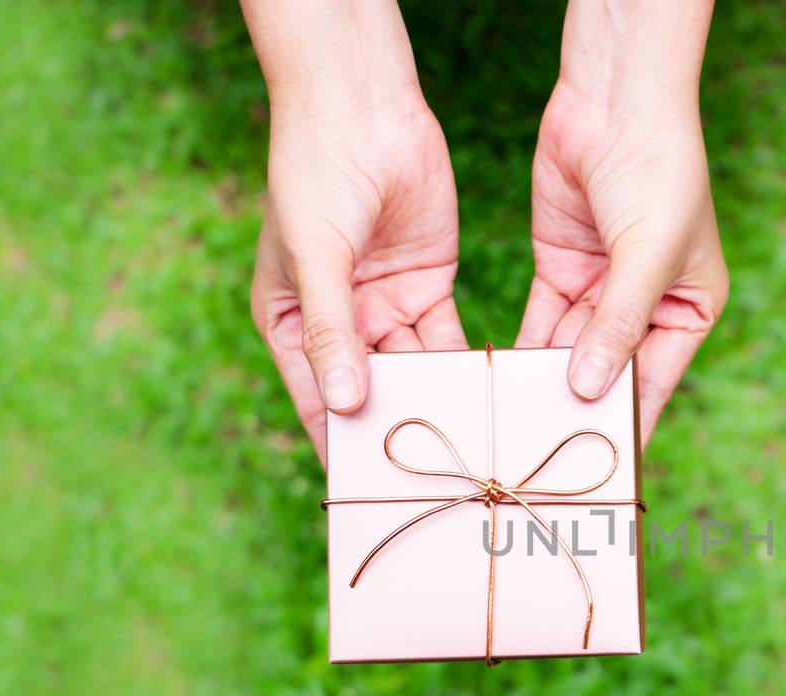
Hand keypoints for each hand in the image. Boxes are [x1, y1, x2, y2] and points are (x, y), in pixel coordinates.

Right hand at [244, 1, 463, 462]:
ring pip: (416, 374)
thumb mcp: (317, 257)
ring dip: (442, 410)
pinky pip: (448, 342)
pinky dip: (467, 371)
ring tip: (473, 458)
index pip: (319, 404)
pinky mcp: (429, 286)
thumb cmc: (315, 174)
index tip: (372, 499)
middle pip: (372, 397)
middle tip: (436, 490)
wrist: (360, 105)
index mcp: (293, 326)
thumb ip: (334, 332)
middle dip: (401, 437)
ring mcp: (386, 308)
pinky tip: (492, 406)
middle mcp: (340, 327)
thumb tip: (347, 405)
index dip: (344, 449)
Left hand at [514, 81, 727, 443]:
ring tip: (514, 430)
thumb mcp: (646, 257)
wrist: (617, 101)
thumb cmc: (658, 173)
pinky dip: (522, 350)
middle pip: (607, 372)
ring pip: (569, 352)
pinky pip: (540, 322)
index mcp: (688, 311)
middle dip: (578, 409)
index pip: (653, 383)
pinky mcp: (560, 268)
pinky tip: (500, 385)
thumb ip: (615, 326)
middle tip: (543, 459)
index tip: (602, 474)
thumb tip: (587, 390)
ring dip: (544, 385)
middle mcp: (645, 308)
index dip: (628, 425)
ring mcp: (599, 289)